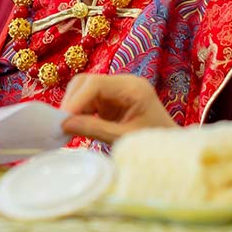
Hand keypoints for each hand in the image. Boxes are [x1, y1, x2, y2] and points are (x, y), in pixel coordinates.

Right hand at [59, 74, 175, 143]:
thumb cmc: (154, 143)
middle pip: (87, 82)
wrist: (170, 149)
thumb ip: (95, 129)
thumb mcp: (124, 138)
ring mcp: (116, 91)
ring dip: (73, 108)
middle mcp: (124, 84)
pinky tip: (75, 128)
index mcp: (133, 88)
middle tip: (61, 126)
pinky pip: (88, 100)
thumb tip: (64, 124)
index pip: (96, 84)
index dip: (76, 101)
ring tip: (67, 129)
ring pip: (83, 90)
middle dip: (71, 102)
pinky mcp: (110, 101)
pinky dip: (78, 112)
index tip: (62, 121)